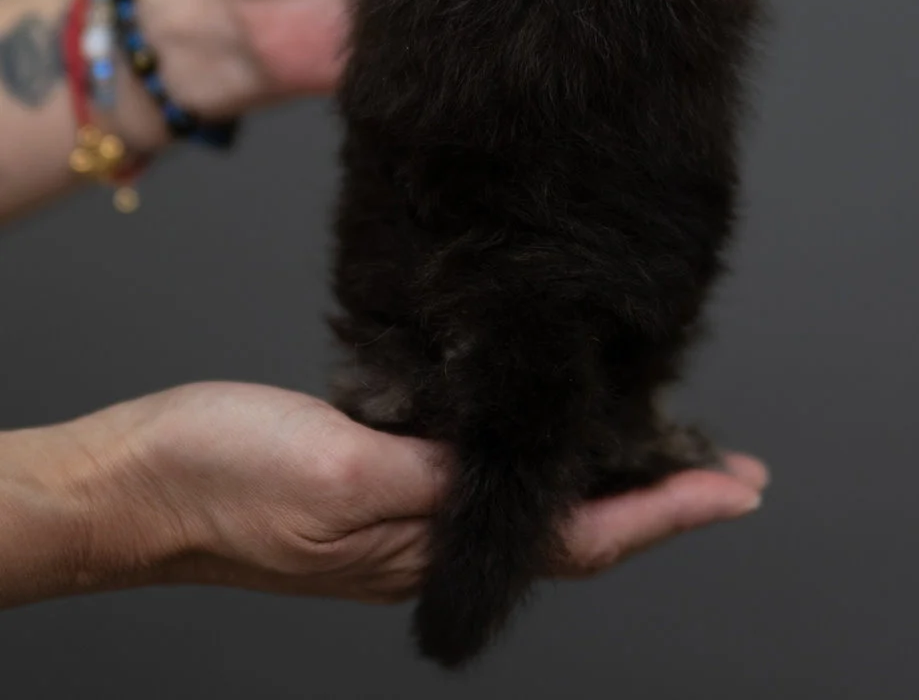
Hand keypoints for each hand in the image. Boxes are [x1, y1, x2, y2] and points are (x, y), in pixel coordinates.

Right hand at [20, 382, 765, 603]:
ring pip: (529, 501)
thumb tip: (521, 476)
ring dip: (600, 474)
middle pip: (570, 527)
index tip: (736, 487)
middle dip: (654, 496)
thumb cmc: (223, 482)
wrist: (138, 486)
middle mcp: (428, 535)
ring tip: (654, 441)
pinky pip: (474, 471)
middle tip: (723, 464)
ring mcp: (401, 510)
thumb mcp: (340, 470)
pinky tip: (530, 420)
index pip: (579, 536)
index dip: (666, 511)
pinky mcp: (371, 475)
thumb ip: (434, 480)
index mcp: (427, 544)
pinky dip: (527, 448)